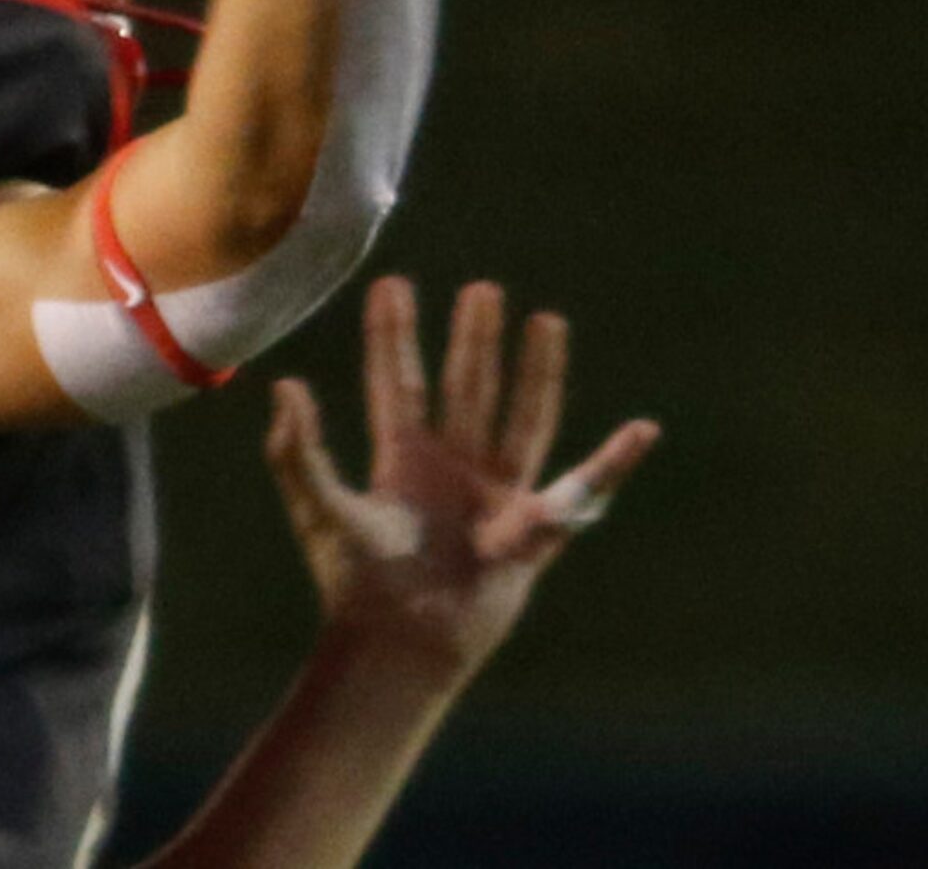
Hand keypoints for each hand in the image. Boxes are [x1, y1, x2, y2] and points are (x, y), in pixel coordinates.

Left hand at [266, 277, 658, 685]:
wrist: (399, 644)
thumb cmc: (354, 583)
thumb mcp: (318, 508)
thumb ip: (297, 450)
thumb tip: (285, 385)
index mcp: (401, 459)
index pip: (398, 381)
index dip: (394, 335)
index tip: (392, 284)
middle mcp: (450, 468)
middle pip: (465, 388)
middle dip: (472, 340)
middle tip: (482, 289)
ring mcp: (492, 496)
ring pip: (520, 418)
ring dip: (534, 372)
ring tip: (546, 320)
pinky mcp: (530, 532)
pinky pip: (581, 492)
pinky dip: (614, 465)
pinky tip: (641, 431)